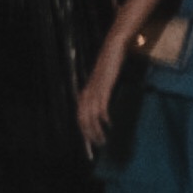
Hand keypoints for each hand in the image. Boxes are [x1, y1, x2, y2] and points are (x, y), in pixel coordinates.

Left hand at [77, 36, 125, 150]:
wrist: (113, 47)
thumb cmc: (110, 63)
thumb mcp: (103, 81)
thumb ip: (101, 92)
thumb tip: (103, 107)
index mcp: (85, 92)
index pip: (80, 117)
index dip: (84, 131)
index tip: (91, 142)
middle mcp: (86, 93)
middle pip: (83, 119)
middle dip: (89, 134)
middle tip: (98, 145)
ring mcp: (95, 90)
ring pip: (91, 116)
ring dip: (96, 130)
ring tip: (103, 139)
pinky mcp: (104, 87)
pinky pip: (101, 106)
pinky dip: (104, 117)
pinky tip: (109, 124)